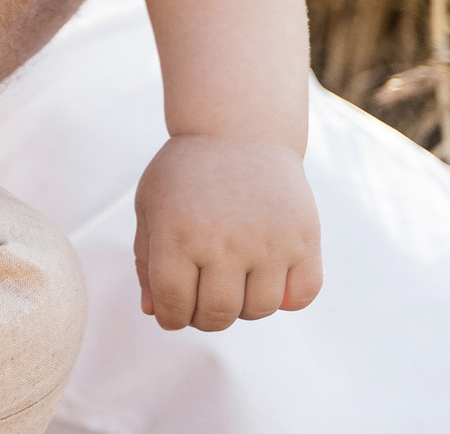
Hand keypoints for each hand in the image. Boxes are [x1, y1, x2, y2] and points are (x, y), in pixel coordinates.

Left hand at [133, 136, 320, 329]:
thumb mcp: (151, 206)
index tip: (173, 311)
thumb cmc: (187, 171)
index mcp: (177, 236)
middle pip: (217, 314)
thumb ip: (146, 260)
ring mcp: (268, 244)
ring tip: (232, 283)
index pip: (173, 305)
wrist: (238, 131)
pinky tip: (268, 278)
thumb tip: (152, 311)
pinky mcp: (303, 240)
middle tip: (201, 301)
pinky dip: (287, 299)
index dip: (170, 318)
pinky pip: (301, 296)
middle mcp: (223, 244)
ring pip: (258, 310)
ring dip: (242, 307)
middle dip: (204, 318)